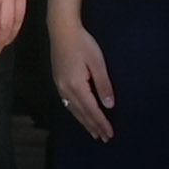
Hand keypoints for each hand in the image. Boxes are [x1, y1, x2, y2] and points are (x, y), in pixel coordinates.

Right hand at [52, 18, 115, 138]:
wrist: (62, 30)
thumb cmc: (83, 43)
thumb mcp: (97, 62)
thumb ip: (103, 85)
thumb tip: (109, 106)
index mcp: (76, 86)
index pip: (92, 110)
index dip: (101, 123)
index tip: (110, 133)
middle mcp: (66, 89)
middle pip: (82, 113)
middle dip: (94, 126)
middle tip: (104, 138)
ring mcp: (60, 86)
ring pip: (74, 110)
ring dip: (85, 122)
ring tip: (94, 132)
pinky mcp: (58, 81)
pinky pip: (68, 104)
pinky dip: (76, 113)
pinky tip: (80, 115)